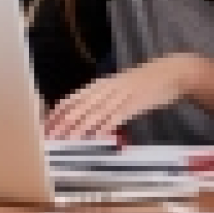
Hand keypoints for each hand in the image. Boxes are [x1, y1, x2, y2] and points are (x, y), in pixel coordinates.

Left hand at [45, 54, 203, 138]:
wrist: (168, 73)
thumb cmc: (142, 83)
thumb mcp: (117, 89)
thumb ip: (102, 101)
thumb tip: (87, 117)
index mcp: (98, 85)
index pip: (72, 99)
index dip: (57, 112)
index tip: (45, 124)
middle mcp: (105, 90)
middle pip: (79, 107)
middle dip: (62, 122)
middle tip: (49, 134)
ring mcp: (119, 96)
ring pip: (94, 113)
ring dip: (79, 127)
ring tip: (66, 138)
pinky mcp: (133, 104)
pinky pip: (116, 117)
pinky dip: (105, 127)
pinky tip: (95, 136)